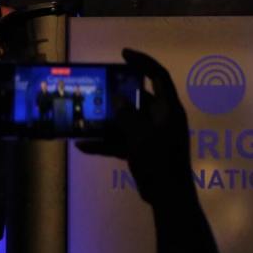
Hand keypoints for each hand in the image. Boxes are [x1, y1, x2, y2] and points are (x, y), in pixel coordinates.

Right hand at [77, 49, 191, 205]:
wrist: (168, 198)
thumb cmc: (159, 162)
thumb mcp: (140, 136)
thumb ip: (128, 116)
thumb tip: (119, 100)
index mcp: (169, 108)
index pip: (158, 76)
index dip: (142, 62)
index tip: (123, 54)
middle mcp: (162, 118)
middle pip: (138, 99)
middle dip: (116, 96)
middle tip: (96, 89)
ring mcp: (152, 135)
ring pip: (127, 121)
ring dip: (107, 121)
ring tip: (84, 117)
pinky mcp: (144, 151)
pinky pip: (123, 141)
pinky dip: (106, 143)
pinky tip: (84, 146)